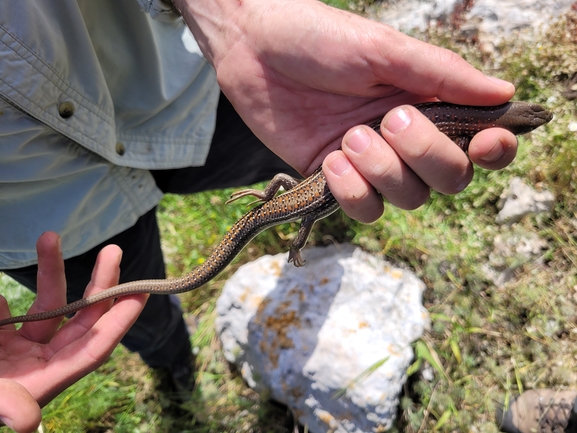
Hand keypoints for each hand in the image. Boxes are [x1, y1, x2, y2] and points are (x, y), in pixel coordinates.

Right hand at [0, 232, 146, 432]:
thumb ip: (6, 406)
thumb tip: (27, 424)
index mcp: (48, 377)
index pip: (94, 346)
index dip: (119, 321)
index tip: (142, 293)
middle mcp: (41, 361)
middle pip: (81, 318)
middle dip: (100, 285)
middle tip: (113, 251)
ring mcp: (19, 349)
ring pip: (46, 305)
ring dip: (50, 272)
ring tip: (49, 238)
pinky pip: (9, 310)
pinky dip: (7, 293)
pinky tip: (15, 272)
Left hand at [177, 0, 516, 221]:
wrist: (254, 50)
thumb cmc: (319, 39)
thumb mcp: (383, 50)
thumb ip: (441, 75)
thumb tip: (504, 94)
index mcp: (427, 103)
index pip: (477, 142)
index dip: (493, 151)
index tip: (485, 143)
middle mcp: (405, 140)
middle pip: (449, 179)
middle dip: (426, 157)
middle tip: (390, 119)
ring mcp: (371, 164)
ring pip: (408, 198)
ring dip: (383, 171)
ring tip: (349, 135)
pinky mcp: (336, 182)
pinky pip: (365, 209)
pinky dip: (353, 192)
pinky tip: (332, 160)